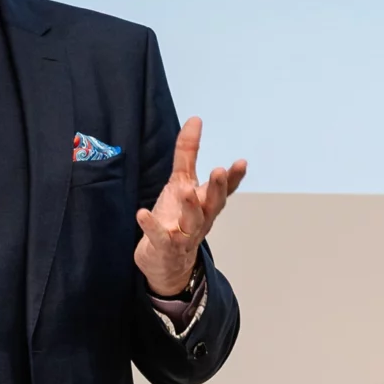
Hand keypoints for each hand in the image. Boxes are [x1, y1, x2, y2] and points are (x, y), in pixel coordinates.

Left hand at [134, 116, 246, 297]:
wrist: (166, 264)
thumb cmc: (176, 219)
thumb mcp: (181, 182)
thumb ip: (187, 153)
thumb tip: (195, 119)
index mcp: (206, 204)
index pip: (224, 190)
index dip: (234, 178)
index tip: (241, 162)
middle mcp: (200, 220)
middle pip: (213, 204)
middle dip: (217, 188)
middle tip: (219, 172)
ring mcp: (183, 235)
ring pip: (192, 222)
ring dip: (190, 207)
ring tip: (185, 191)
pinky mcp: (164, 248)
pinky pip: (159, 238)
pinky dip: (152, 227)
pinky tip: (142, 213)